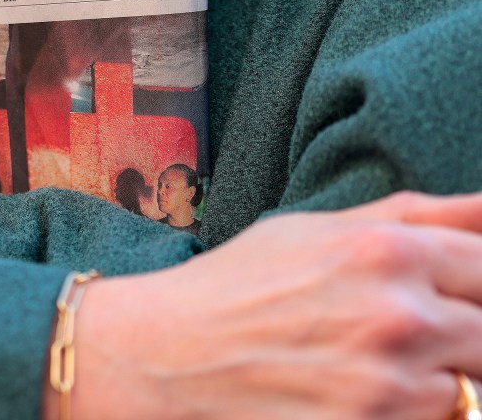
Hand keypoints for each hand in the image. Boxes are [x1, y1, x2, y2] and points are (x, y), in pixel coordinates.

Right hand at [45, 191, 481, 418]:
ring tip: (369, 366)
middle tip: (405, 335)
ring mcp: (386, 386)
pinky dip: (405, 412)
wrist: (165, 352)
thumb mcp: (318, 228)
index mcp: (387, 250)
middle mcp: (398, 316)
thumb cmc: (238, 284)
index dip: (478, 283)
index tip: (456, 294)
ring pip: (468, 393)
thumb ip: (416, 214)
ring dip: (437, 382)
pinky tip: (354, 394)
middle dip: (462, 336)